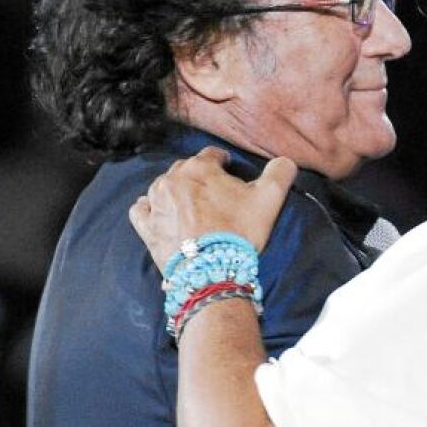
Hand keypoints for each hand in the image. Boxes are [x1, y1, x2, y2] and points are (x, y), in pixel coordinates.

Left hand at [128, 148, 296, 270]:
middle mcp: (172, 179)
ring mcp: (155, 202)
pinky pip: (141, 209)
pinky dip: (149, 208)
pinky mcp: (146, 226)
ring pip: (163, 186)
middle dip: (200, 178)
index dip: (224, 164)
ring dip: (176, 192)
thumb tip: (285, 161)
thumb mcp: (269, 199)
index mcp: (200, 167)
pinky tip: (160, 214)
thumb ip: (280, 172)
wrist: (212, 271)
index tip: (231, 174)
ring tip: (191, 208)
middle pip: (187, 170)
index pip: (213, 155)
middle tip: (214, 197)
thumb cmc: (239, 231)